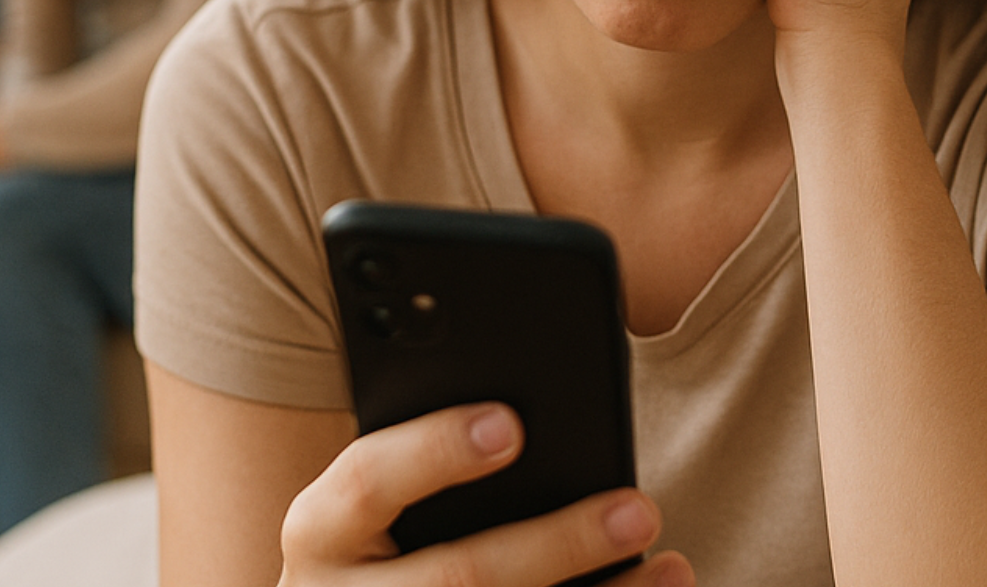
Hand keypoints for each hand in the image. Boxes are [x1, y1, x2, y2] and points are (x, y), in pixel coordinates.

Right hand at [277, 404, 690, 586]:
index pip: (367, 480)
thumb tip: (523, 415)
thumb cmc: (373, 545)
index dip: (434, 451)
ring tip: (668, 566)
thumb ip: (423, 457)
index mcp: (317, 531)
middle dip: (556, 545)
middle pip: (457, 577)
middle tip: (638, 508)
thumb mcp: (373, 503)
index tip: (509, 424)